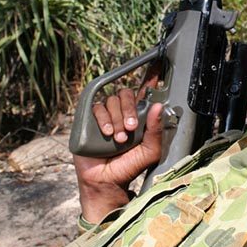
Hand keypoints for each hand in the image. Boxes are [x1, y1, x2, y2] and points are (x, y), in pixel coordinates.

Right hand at [73, 69, 162, 222]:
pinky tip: (107, 134)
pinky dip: (103, 119)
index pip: (144, 93)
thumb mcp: (149, 152)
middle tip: (130, 127)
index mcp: (138, 117)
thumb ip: (155, 132)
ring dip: (117, 118)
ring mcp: (105, 116)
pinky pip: (96, 108)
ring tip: (118, 138)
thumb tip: (157, 107)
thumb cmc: (129, 168)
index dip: (150, 78)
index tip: (157, 64)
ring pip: (111, 100)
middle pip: (126, 93)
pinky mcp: (89, 121)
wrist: (106, 182)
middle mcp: (122, 113)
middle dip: (129, 109)